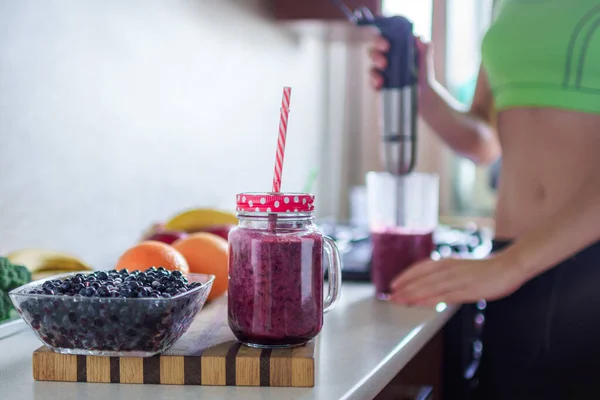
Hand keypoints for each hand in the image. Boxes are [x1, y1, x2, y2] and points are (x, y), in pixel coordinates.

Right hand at [368, 36, 433, 89]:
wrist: (424, 96)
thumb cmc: (424, 76)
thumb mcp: (426, 61)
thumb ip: (424, 48)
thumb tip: (418, 37)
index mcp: (394, 51)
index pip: (382, 41)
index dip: (379, 40)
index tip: (386, 46)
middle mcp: (386, 60)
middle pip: (373, 53)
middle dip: (375, 55)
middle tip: (384, 63)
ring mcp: (381, 74)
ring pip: (371, 69)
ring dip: (374, 72)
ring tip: (381, 79)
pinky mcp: (379, 87)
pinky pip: (371, 84)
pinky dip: (374, 84)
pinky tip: (380, 86)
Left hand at [389, 255, 525, 305]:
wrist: (509, 266)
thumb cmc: (486, 269)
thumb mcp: (461, 267)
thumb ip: (446, 273)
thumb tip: (431, 281)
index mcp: (447, 261)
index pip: (420, 267)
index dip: (406, 276)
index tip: (394, 284)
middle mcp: (449, 268)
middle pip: (421, 278)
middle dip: (404, 288)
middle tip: (390, 296)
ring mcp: (457, 279)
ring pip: (429, 287)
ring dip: (412, 294)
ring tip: (399, 301)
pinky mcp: (467, 290)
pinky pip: (444, 296)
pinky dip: (430, 300)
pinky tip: (420, 304)